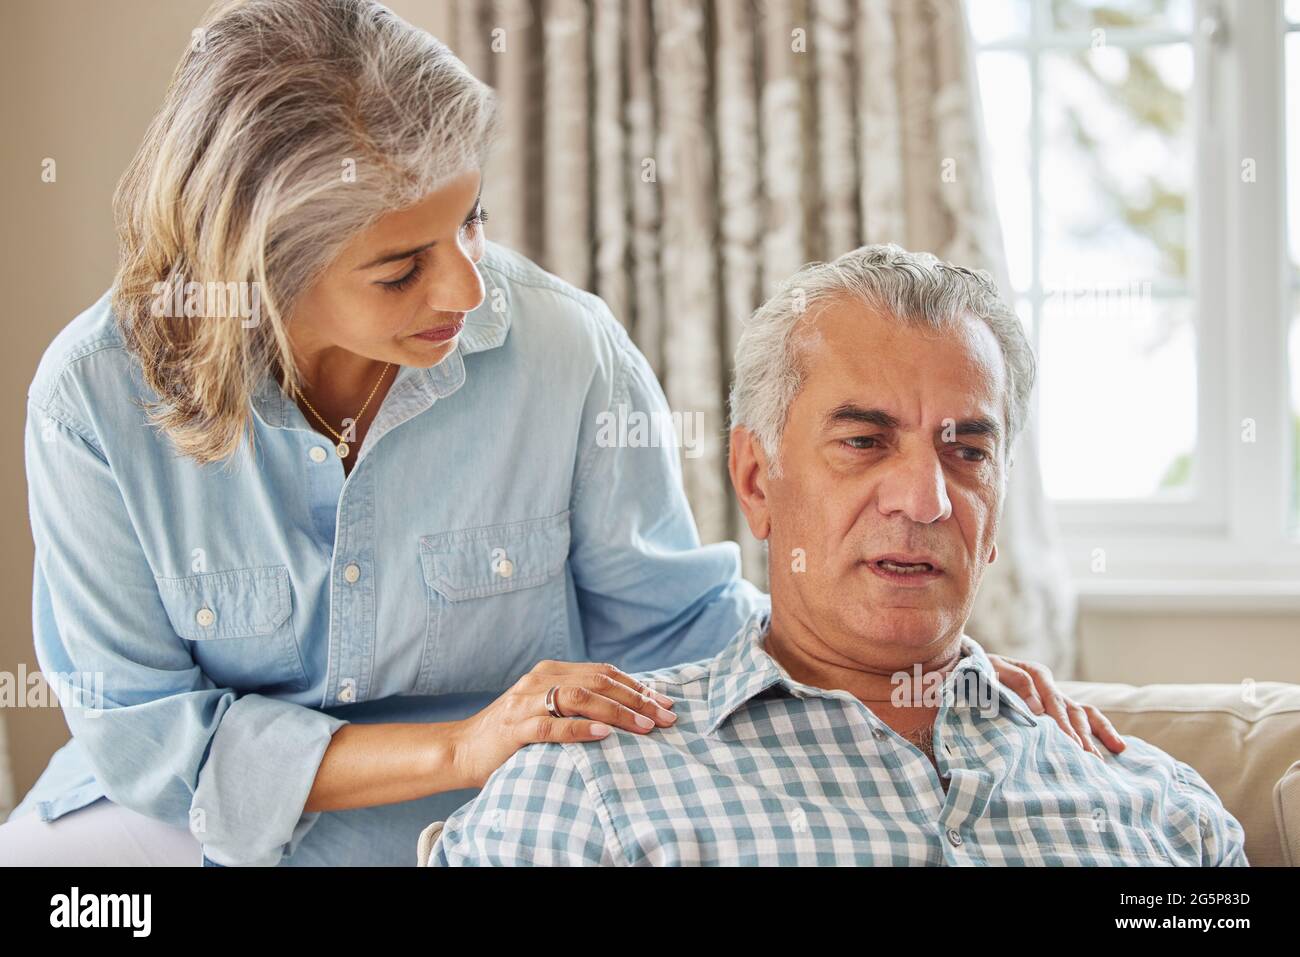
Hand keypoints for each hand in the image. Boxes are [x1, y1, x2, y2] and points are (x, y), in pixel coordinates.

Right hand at [448, 660, 676, 788]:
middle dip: (636, 699)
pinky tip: (603, 735)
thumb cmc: (512, 735)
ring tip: (644, 726)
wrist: (462, 749)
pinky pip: (551, 726)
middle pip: (597, 682)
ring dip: (617, 712)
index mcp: (551, 672)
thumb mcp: (547, 710)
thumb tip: (629, 708)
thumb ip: (578, 703)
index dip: (637, 686)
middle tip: (666, 717)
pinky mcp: (514, 728)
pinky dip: (579, 729)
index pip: (603, 672)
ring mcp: (525, 703)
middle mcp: (540, 680)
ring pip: (579, 698)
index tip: (664, 702)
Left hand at [986, 654, 1125, 756]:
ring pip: (1083, 715)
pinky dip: (1103, 730)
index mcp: (1034, 674)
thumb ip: (1014, 682)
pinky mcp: (1060, 708)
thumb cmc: (981, 672)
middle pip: (1071, 710)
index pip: (1052, 699)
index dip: (1060, 721)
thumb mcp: (990, 670)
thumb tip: (1038, 709)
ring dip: (1094, 736)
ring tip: (1100, 760)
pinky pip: (1086, 717)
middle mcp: (1050, 686)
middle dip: (1080, 735)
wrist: (976, 668)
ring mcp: (1057, 698)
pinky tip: (1119, 748)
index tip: (1067, 741)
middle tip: (1088, 758)